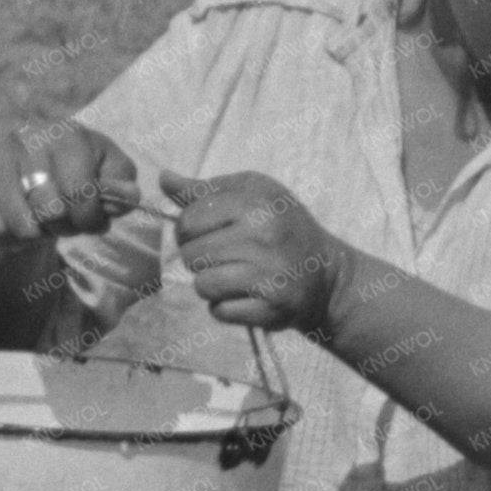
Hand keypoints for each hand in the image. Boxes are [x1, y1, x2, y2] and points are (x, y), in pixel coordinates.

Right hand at [0, 120, 144, 243]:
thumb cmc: (86, 166)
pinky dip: (11, 236)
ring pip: (20, 223)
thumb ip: (124, 185)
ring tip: (46, 220)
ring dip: (39, 233)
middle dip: (65, 226)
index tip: (92, 219)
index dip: (89, 219)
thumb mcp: (114, 170)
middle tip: (67, 219)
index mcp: (68, 136)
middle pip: (49, 211)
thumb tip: (121, 197)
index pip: (80, 194)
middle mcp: (28, 139)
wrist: (44, 151)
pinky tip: (23, 221)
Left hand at [172, 174, 351, 336]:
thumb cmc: (282, 226)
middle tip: (230, 257)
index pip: (187, 221)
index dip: (192, 230)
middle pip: (191, 255)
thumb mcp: (252, 194)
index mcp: (255, 202)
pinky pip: (220, 312)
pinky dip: (227, 308)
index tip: (215, 233)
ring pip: (202, 285)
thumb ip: (206, 190)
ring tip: (236, 277)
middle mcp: (264, 236)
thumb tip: (163, 178)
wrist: (327, 273)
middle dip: (202, 259)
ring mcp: (269, 274)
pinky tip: (247, 297)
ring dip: (212, 285)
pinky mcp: (272, 307)